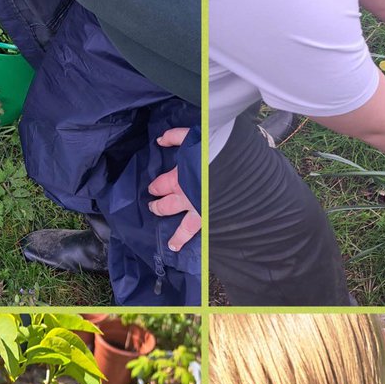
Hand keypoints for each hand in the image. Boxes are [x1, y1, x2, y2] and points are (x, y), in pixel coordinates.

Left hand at [149, 128, 200, 251]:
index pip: (161, 185)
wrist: (232, 165)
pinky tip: (194, 247)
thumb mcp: (191, 136)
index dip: (156, 187)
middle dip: (158, 208)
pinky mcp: (212, 217)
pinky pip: (201, 231)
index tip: (153, 189)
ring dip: (177, 237)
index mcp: (179, 178)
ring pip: (184, 228)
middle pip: (166, 206)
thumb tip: (159, 140)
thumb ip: (175, 137)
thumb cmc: (212, 149)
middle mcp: (186, 197)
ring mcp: (199, 210)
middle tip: (153, 208)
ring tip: (172, 245)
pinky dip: (194, 239)